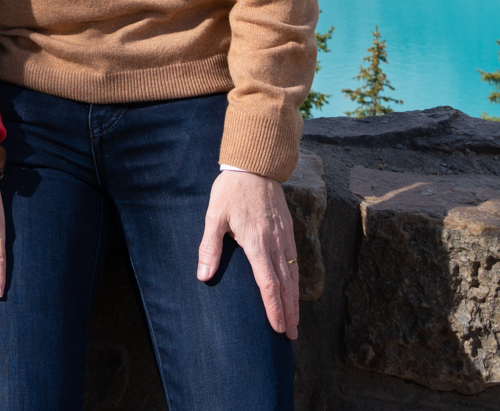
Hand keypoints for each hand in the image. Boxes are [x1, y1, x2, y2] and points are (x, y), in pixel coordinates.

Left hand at [197, 169, 297, 339]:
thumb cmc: (230, 190)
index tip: (277, 327)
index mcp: (255, 242)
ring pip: (293, 275)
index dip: (274, 307)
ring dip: (295, 300)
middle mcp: (274, 242)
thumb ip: (209, 247)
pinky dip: (297, 281)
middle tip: (290, 335)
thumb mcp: (214, 216)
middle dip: (288, 312)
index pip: (268, 283)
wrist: (255, 165)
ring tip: (295, 321)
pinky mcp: (289, 229)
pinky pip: (295, 260)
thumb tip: (203, 276)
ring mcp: (284, 236)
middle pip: (285, 285)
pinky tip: (295, 291)